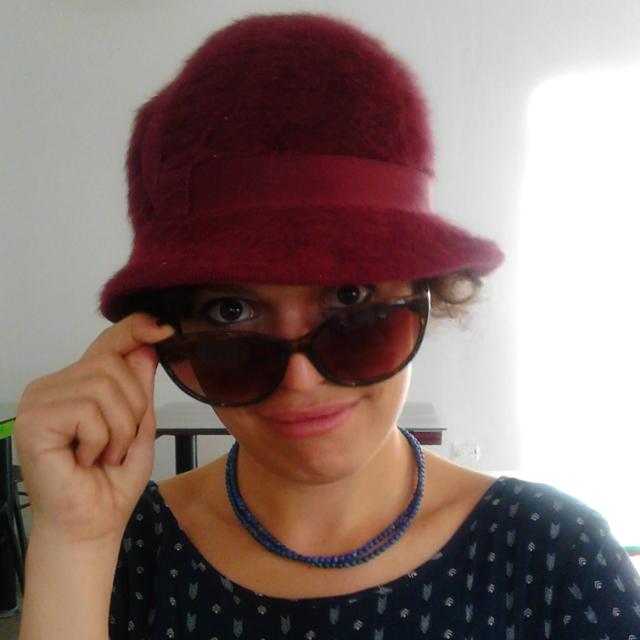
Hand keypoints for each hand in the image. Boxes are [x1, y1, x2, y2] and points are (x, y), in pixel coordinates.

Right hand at [13, 312, 174, 543]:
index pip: (107, 343)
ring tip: (104, 453)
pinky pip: (88, 410)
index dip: (136, 330)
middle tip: (119, 443)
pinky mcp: (34, 421)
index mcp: (77, 383)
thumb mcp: (139, 425)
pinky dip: (100, 439)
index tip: (163, 329)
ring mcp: (39, 401)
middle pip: (112, 363)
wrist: (92, 525)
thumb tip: (146, 343)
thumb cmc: (111, 481)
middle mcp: (53, 386)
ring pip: (103, 385)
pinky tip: (86, 458)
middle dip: (133, 407)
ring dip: (119, 428)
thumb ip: (139, 386)